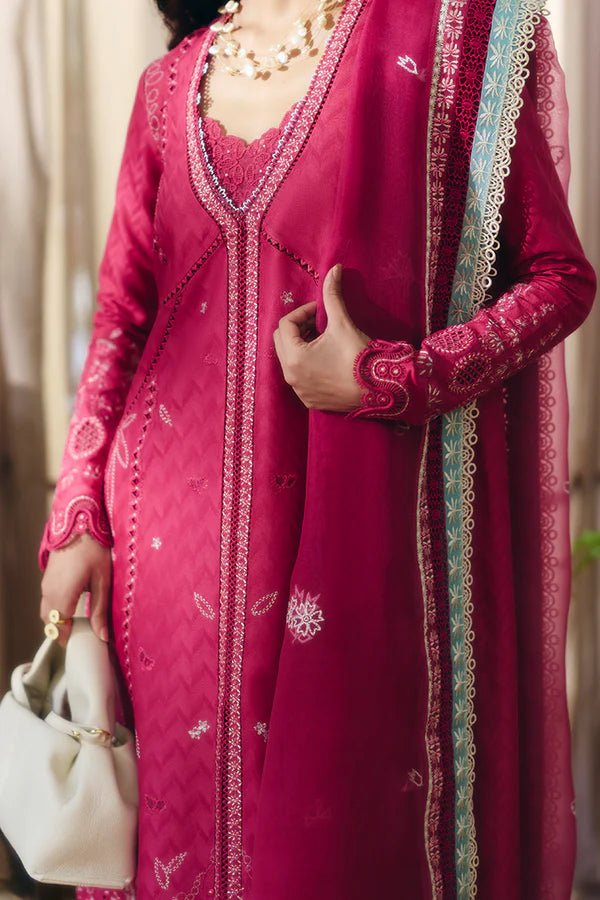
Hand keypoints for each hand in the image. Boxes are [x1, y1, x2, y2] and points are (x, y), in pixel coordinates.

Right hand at [40, 533, 111, 646]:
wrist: (79, 523)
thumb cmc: (94, 550)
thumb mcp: (102, 581)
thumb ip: (100, 611)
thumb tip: (102, 636)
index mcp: (62, 596)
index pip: (60, 629)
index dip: (69, 639)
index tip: (82, 644)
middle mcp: (49, 592)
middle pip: (50, 622)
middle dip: (62, 631)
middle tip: (80, 635)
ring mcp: (46, 584)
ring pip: (46, 611)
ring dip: (58, 619)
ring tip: (78, 621)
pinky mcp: (47, 576)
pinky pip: (47, 599)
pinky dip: (56, 607)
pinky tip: (72, 604)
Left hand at [273, 264, 369, 411]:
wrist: (379, 389)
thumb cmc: (358, 356)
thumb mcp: (342, 323)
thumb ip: (332, 296)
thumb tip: (333, 269)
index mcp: (294, 357)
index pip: (285, 324)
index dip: (302, 312)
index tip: (321, 311)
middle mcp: (291, 376)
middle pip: (282, 342)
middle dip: (298, 329)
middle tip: (319, 323)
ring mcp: (300, 391)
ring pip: (290, 360)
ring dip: (302, 346)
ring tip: (323, 340)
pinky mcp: (310, 400)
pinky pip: (300, 378)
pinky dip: (307, 365)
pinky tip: (326, 360)